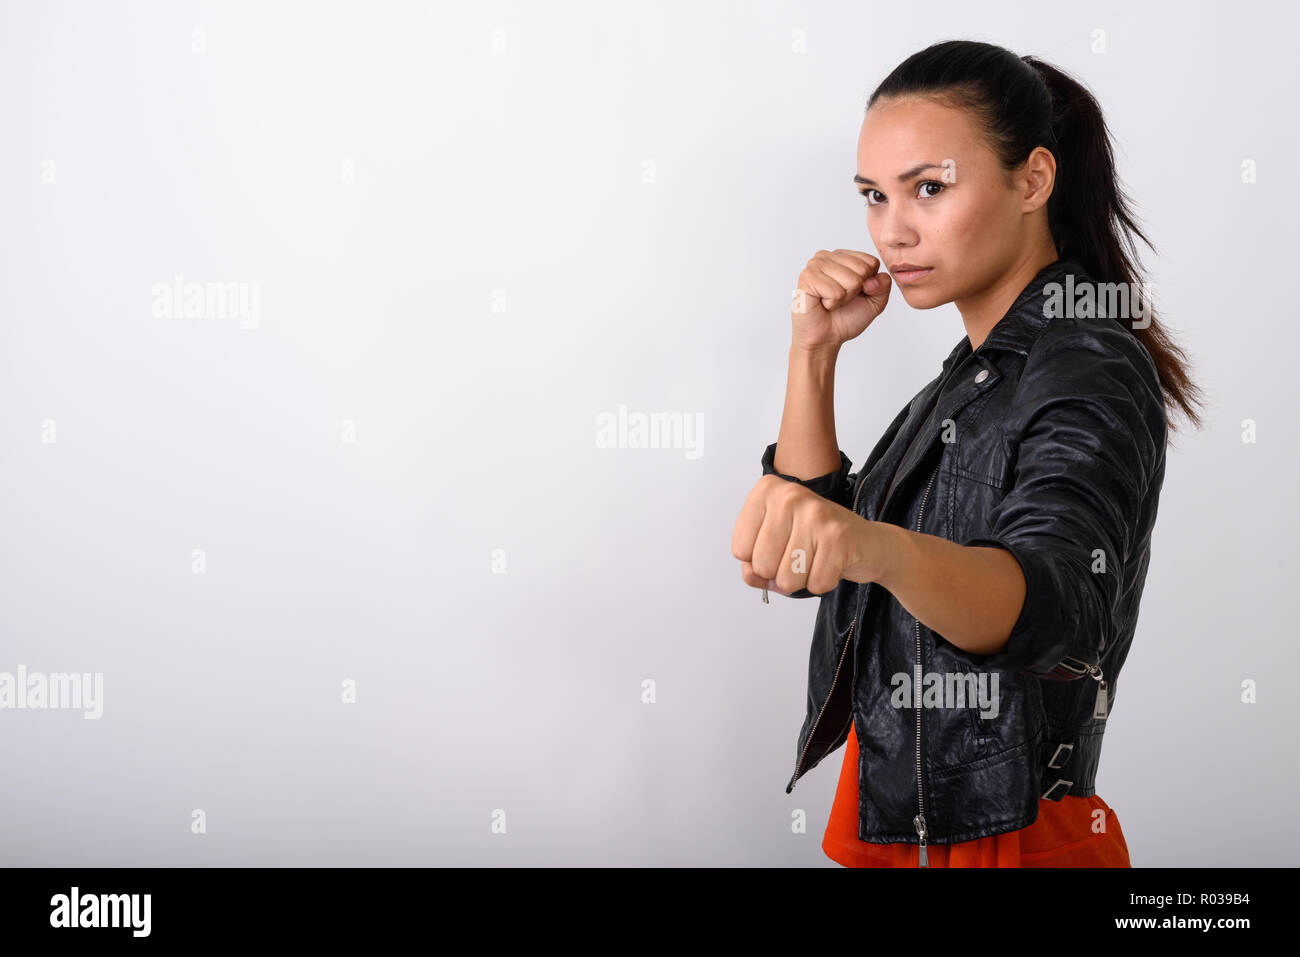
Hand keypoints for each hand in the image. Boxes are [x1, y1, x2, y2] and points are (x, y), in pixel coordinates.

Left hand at [731, 475, 883, 595]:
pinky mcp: (838, 537)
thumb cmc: (817, 541)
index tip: (780, 547)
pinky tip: (832, 564)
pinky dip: (823, 583)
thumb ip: (752, 563)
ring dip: (802, 581)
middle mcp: (789, 496)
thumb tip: (754, 577)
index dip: (757, 561)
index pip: (740, 549)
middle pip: (761, 566)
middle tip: (801, 557)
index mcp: (768, 491)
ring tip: (816, 559)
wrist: (870, 542)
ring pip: (786, 579)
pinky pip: (815, 584)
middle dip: (780, 574)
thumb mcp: (775, 544)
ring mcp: (815, 515)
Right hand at [791, 249, 891, 352]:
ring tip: (830, 301)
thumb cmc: (846, 318)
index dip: (868, 284)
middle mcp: (828, 256)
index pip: (872, 262)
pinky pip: (835, 291)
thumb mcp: (875, 301)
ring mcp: (815, 265)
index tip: (853, 294)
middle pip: (862, 269)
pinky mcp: (807, 278)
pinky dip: (832, 303)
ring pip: (851, 280)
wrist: (826, 338)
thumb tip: (872, 280)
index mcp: (843, 256)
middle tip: (840, 299)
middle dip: (855, 291)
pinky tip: (822, 304)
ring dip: (843, 298)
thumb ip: (884, 284)